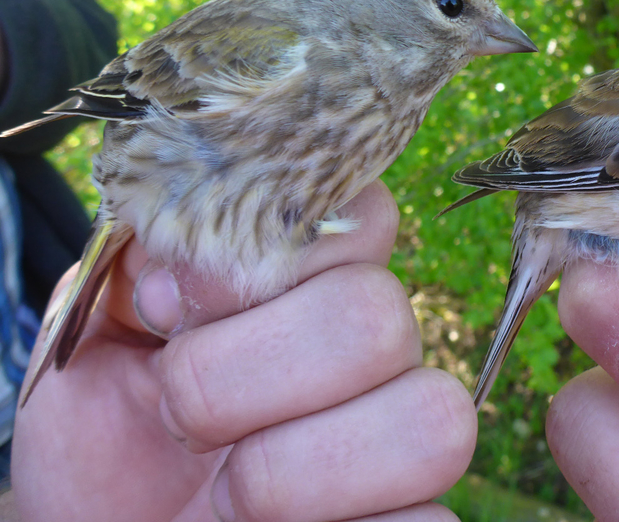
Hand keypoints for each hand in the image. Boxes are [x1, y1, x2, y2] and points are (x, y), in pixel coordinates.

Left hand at [12, 182, 476, 521]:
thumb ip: (141, 265)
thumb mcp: (96, 338)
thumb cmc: (110, 440)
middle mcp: (375, 350)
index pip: (361, 215)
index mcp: (312, 284)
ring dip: (296, 468)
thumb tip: (189, 233)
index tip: (171, 303)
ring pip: (434, 416)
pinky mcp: (416, 520)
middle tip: (180, 416)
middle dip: (246, 372)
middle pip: (379, 314)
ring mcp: (404, 438)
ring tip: (229, 495)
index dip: (274, 252)